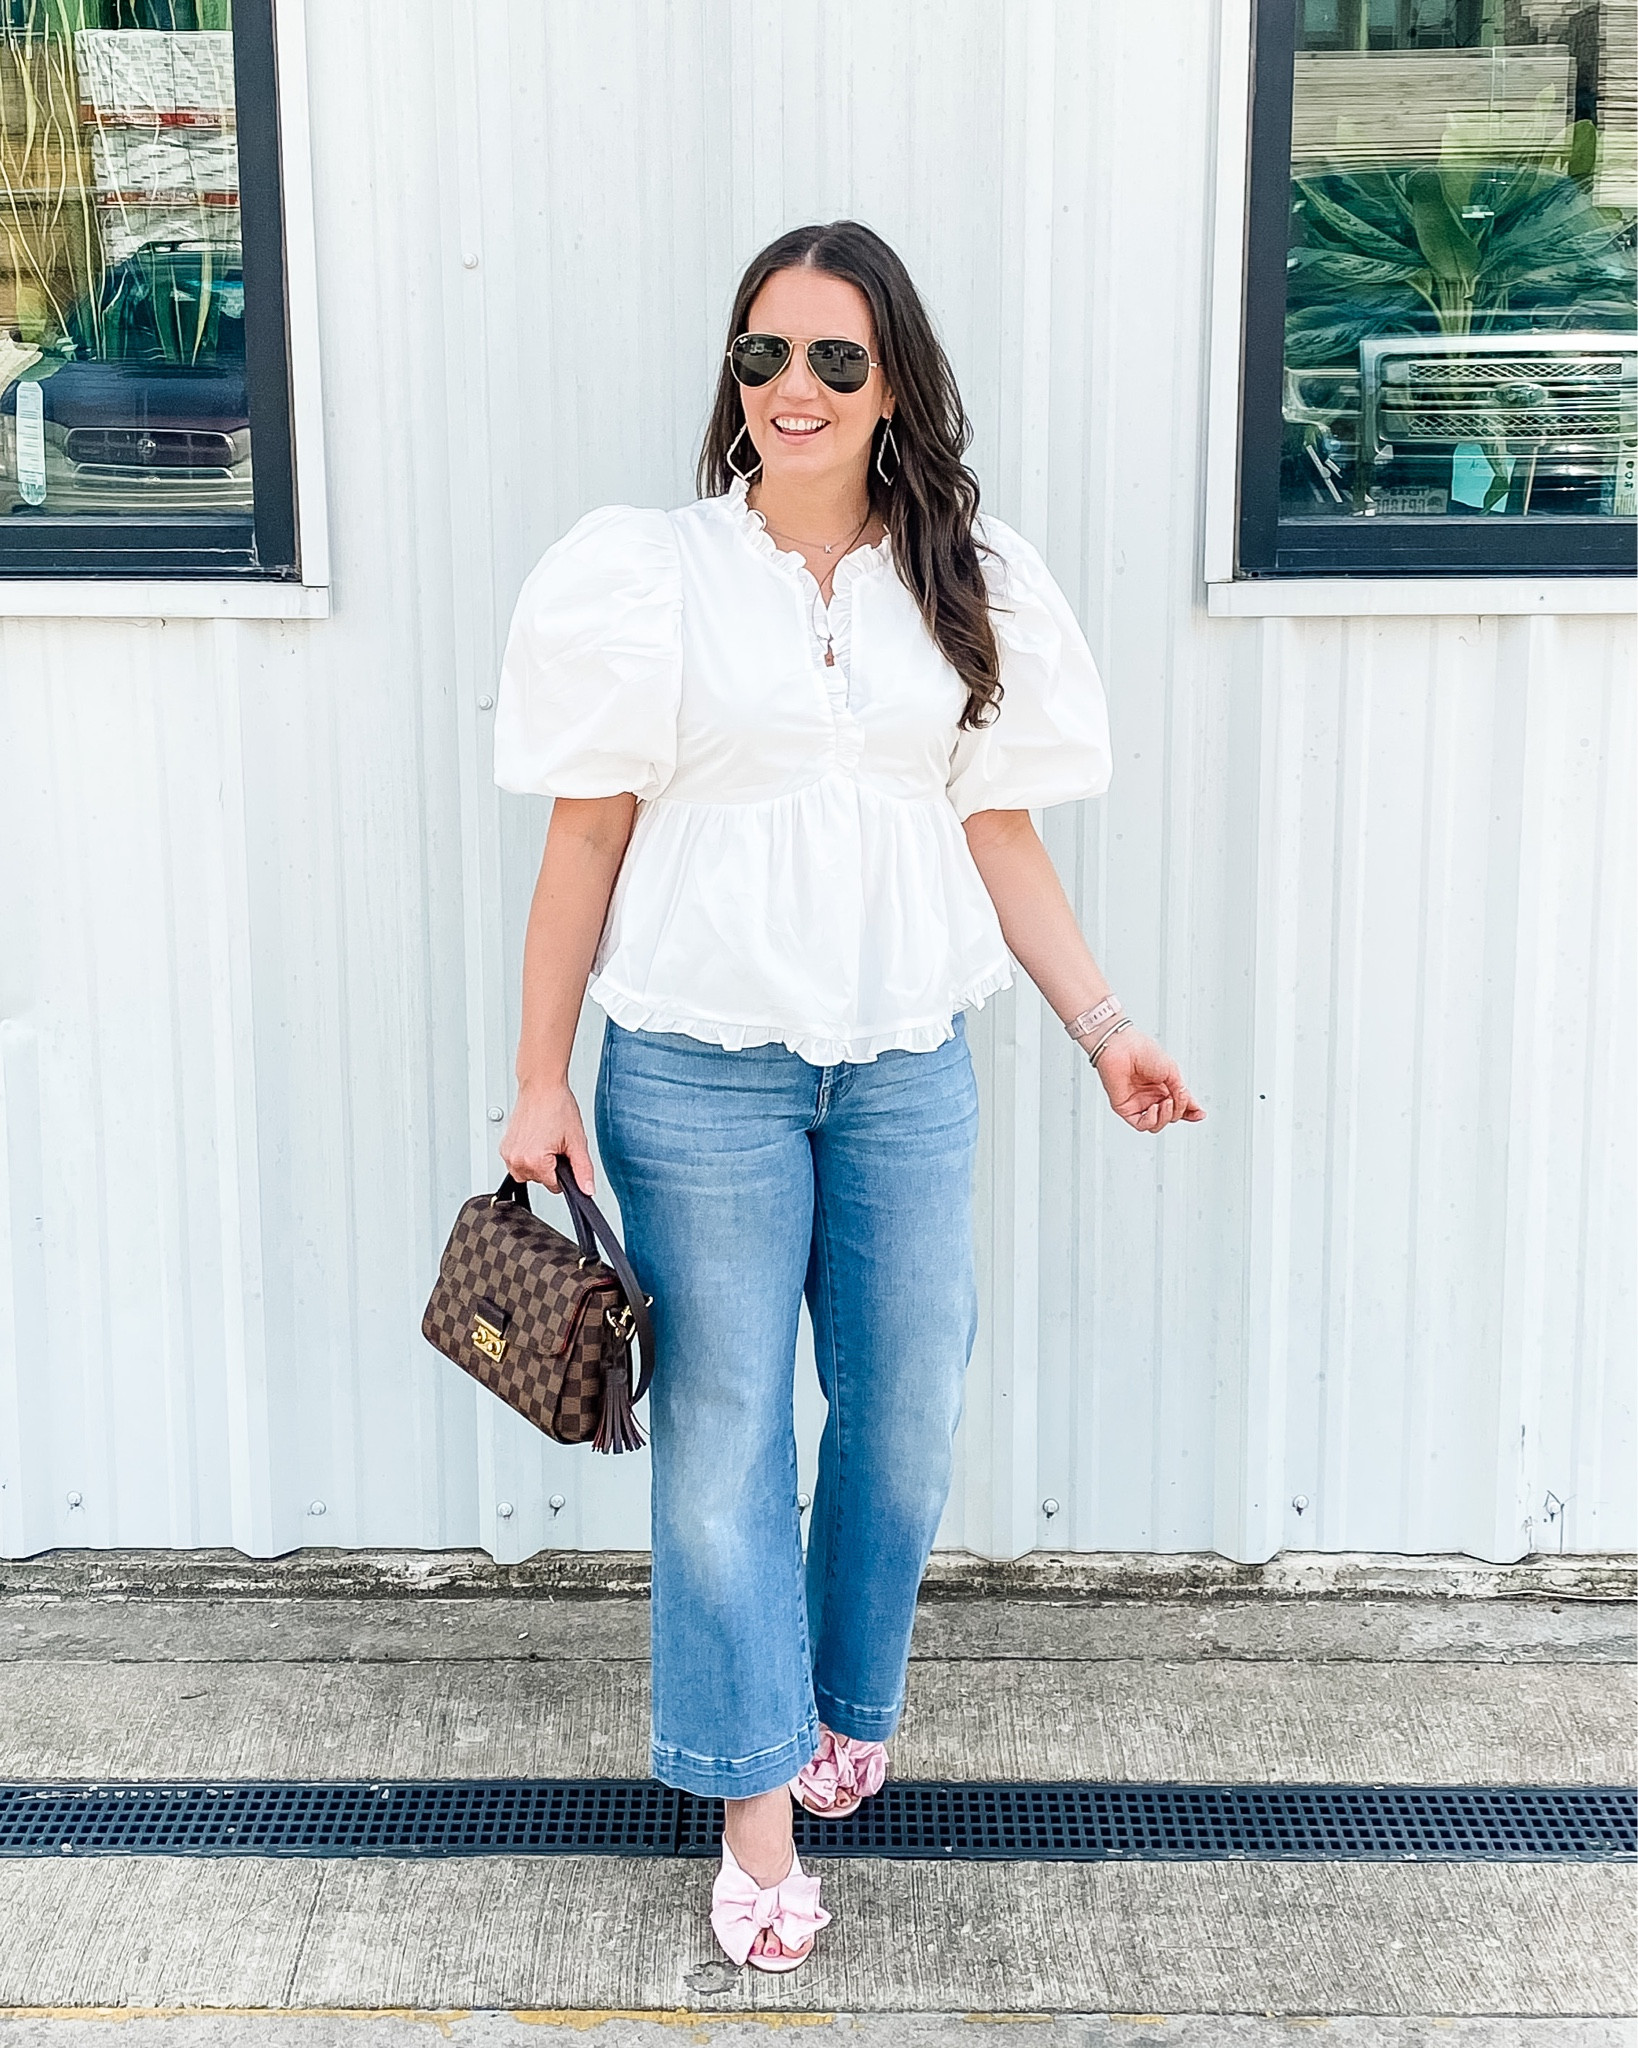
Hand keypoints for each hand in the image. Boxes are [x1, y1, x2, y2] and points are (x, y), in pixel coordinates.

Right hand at [499, 1077, 594, 1192]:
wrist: (542, 1087)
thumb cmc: (557, 1106)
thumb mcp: (577, 1141)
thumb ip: (583, 1170)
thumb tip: (587, 1189)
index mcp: (534, 1161)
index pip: (554, 1186)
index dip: (563, 1172)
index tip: (564, 1154)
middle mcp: (517, 1159)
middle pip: (540, 1180)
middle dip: (551, 1166)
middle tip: (555, 1143)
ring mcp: (508, 1153)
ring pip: (527, 1174)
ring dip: (538, 1163)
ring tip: (545, 1140)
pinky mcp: (504, 1147)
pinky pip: (517, 1163)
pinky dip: (527, 1156)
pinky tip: (536, 1139)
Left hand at [1092, 1029, 1204, 1133]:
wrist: (1123, 1048)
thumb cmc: (1143, 1052)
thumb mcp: (1172, 1071)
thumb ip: (1181, 1092)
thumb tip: (1190, 1106)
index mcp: (1163, 1085)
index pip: (1179, 1105)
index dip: (1190, 1112)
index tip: (1200, 1114)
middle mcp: (1151, 1095)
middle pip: (1170, 1117)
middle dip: (1179, 1112)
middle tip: (1177, 1100)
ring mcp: (1139, 1103)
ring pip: (1157, 1124)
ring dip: (1166, 1117)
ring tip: (1166, 1102)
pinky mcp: (1126, 1108)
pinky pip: (1141, 1124)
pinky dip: (1151, 1120)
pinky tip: (1154, 1108)